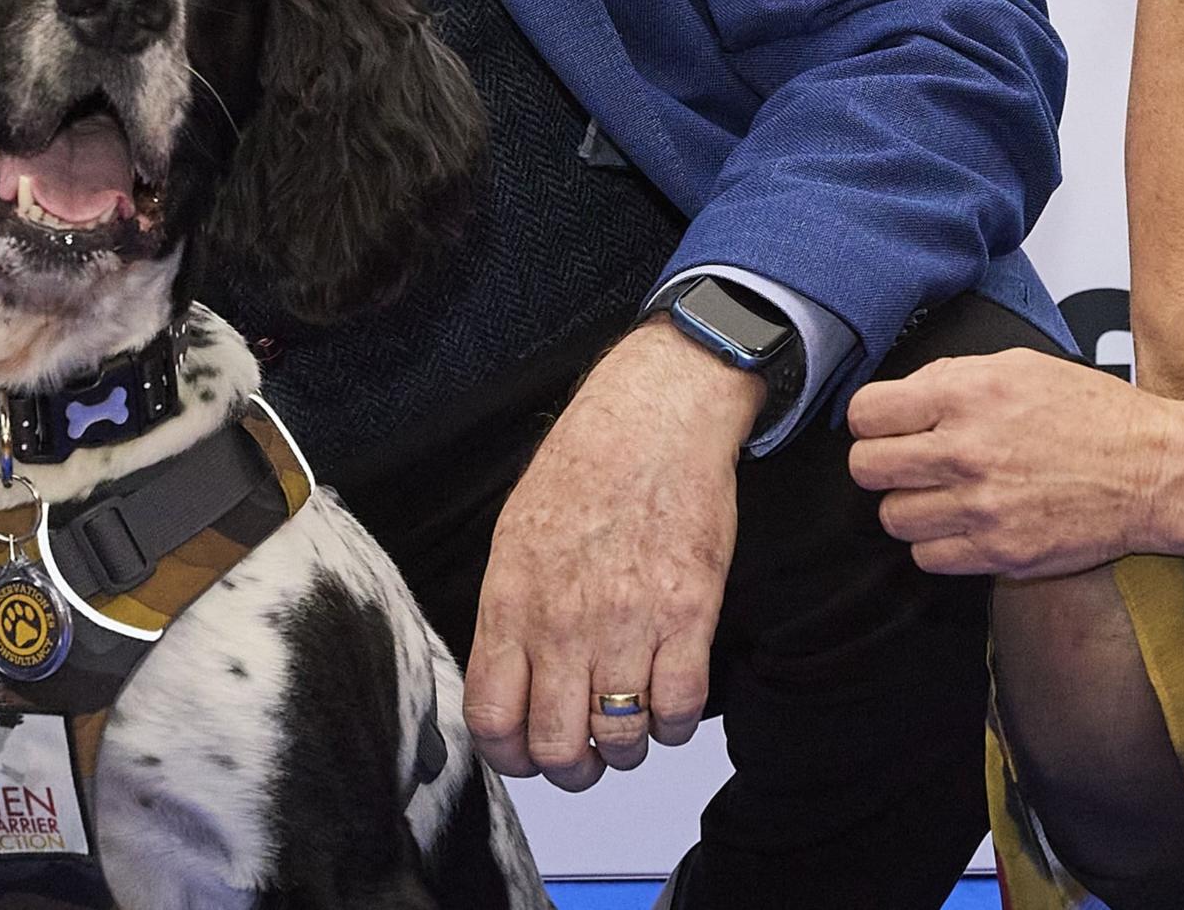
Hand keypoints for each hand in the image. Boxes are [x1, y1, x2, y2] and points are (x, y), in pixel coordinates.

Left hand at [465, 322, 749, 788]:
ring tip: (628, 724)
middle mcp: (565, 622)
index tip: (525, 755)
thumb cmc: (584, 469)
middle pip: (558, 746)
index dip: (509, 756)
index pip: (494, 717)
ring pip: (622, 740)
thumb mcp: (515, 538)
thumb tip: (507, 684)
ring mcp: (630, 622)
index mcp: (512, 602)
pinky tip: (668, 702)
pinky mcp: (689, 615)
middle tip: (583, 754)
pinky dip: (674, 725)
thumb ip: (508, 615)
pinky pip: (680, 710)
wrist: (654, 417)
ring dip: (625, 748)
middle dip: (570, 767)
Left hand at [847, 349, 1177, 578]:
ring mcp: (981, 507)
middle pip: (868, 467)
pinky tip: (964, 523)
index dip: (872, 420)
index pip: (865, 414)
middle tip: (909, 461)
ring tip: (943, 493)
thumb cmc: (1094, 416)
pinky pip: (928, 558)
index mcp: (966, 396)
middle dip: (882, 462)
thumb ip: (951, 377)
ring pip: (893, 517)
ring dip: (911, 506)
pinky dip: (938, 544)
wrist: (1154, 471)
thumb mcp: (1018, 365)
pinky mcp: (1000, 552)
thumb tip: (902, 397)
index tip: (885, 425)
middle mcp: (966, 451)